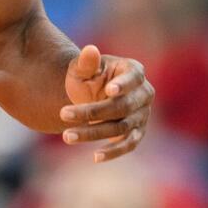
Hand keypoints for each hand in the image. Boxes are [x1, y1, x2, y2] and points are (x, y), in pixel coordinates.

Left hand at [60, 45, 153, 161]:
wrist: (90, 94)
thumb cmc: (88, 76)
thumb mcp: (82, 67)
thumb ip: (86, 61)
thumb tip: (90, 50)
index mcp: (134, 71)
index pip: (133, 77)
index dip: (123, 84)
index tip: (108, 90)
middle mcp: (144, 93)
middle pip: (121, 106)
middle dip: (92, 112)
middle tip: (63, 113)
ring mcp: (143, 115)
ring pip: (120, 128)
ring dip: (93, 133)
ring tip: (66, 136)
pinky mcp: (137, 133)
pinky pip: (128, 145)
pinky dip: (113, 152)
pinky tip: (95, 157)